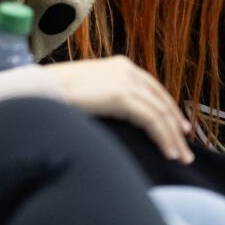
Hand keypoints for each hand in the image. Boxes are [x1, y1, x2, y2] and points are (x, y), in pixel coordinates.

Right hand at [42, 57, 194, 162]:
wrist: (38, 91)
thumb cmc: (56, 96)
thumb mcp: (90, 92)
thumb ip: (109, 99)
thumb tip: (124, 118)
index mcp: (120, 66)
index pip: (154, 90)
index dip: (170, 110)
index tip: (180, 129)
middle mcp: (126, 70)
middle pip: (161, 101)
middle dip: (176, 127)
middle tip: (186, 149)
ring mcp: (124, 80)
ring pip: (160, 113)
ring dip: (173, 138)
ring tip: (180, 157)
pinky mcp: (120, 95)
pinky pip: (151, 120)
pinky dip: (163, 137)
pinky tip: (168, 152)